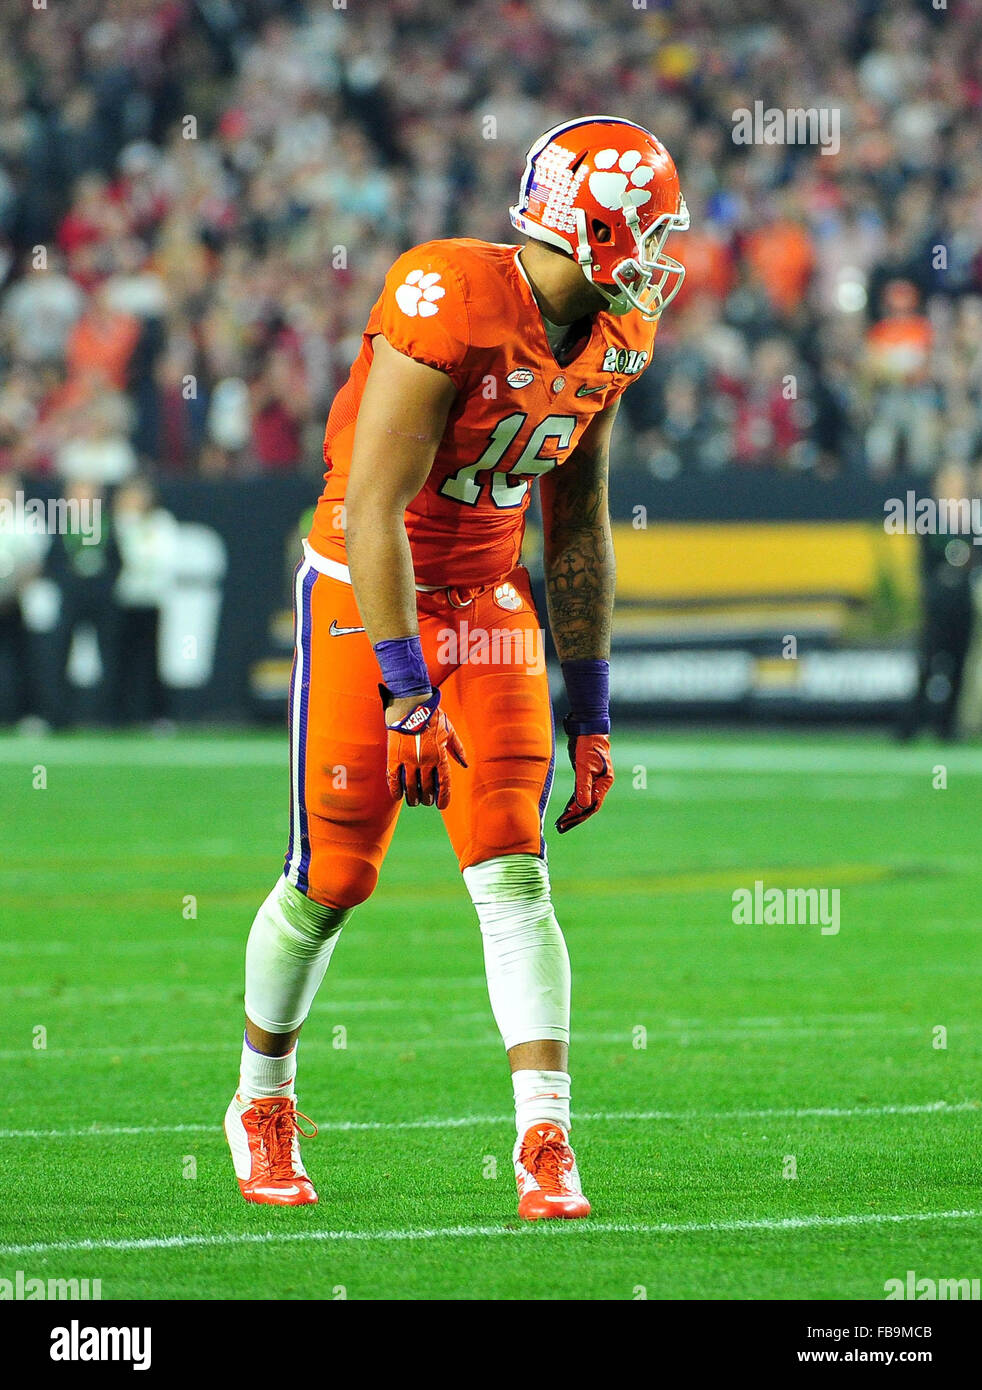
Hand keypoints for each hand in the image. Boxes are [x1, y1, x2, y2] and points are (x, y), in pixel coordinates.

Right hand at [382, 686, 466, 808]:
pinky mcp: (394, 757)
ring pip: (411, 787)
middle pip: (426, 788)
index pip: (444, 783)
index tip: (441, 806)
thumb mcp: (450, 731)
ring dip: (413, 797)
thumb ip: (457, 749)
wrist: (411, 705)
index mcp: (440, 756)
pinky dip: (396, 790)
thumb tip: (464, 764)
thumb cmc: (433, 717)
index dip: (443, 797)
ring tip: (414, 802)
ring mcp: (409, 760)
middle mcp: (425, 761)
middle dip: (427, 798)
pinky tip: (398, 796)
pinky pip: (394, 779)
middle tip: (426, 802)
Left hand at [555, 723, 612, 832]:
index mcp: (604, 782)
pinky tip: (566, 808)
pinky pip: (580, 792)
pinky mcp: (586, 774)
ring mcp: (594, 779)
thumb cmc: (587, 745)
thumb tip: (584, 806)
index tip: (566, 823)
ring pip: (584, 800)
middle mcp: (600, 783)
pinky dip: (573, 801)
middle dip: (575, 818)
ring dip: (573, 811)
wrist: (587, 727)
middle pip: (589, 806)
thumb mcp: (584, 766)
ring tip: (561, 822)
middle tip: (561, 828)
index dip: (579, 816)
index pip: (592, 806)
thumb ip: (583, 786)